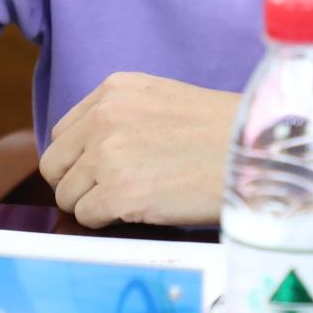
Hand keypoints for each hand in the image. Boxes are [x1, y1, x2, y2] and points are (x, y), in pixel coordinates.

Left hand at [38, 73, 238, 228]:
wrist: (257, 154)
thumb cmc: (223, 132)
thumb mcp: (165, 100)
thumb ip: (124, 115)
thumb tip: (90, 152)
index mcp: (115, 90)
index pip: (64, 131)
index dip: (80, 157)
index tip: (101, 171)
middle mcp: (104, 118)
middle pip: (55, 163)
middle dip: (76, 183)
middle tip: (108, 194)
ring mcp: (107, 155)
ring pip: (67, 194)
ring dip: (93, 204)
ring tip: (133, 202)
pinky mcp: (117, 193)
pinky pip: (87, 216)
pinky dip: (107, 222)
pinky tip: (140, 212)